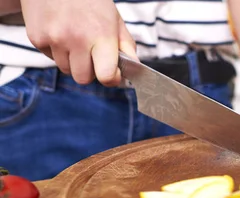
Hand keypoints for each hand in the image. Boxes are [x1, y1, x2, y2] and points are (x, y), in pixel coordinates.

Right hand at [20, 0, 137, 86]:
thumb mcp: (114, 18)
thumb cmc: (89, 0)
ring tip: (74, 39)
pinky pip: (50, 58)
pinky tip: (60, 32)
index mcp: (100, 35)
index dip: (111, 78)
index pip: (106, 76)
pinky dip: (57, 51)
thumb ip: (126, 45)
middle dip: (90, 72)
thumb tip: (134, 68)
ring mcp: (54, 39)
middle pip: (83, 79)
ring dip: (72, 61)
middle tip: (92, 55)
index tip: (112, 74)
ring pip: (66, 70)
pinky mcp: (36, 38)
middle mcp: (76, 39)